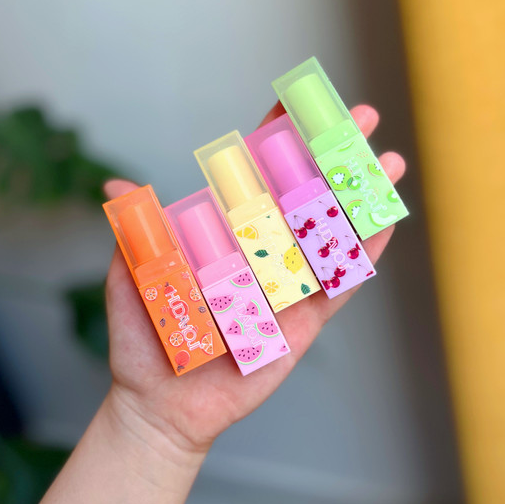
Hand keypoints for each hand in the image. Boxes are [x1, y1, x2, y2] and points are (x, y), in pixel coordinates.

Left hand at [104, 103, 405, 459]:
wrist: (160, 402)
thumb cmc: (144, 337)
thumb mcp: (134, 276)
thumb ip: (136, 231)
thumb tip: (114, 188)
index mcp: (223, 232)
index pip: (253, 174)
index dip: (276, 137)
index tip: (298, 101)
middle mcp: (261, 251)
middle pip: (303, 193)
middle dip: (333, 154)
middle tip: (365, 117)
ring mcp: (286, 284)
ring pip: (329, 232)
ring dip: (359, 197)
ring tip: (390, 162)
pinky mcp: (303, 321)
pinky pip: (338, 286)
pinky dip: (362, 256)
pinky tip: (384, 225)